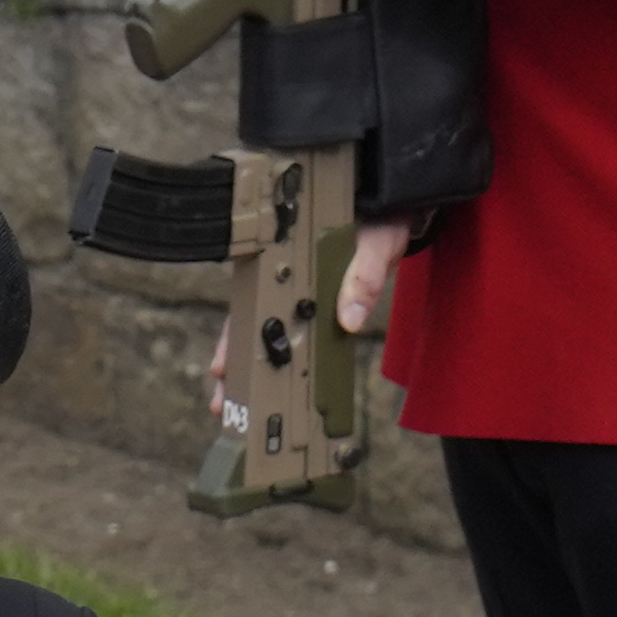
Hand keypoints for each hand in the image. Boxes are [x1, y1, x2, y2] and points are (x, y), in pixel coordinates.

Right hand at [208, 216, 420, 414]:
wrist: (394, 213)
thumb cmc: (380, 223)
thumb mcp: (376, 245)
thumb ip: (363, 277)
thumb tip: (348, 320)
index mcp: (290, 256)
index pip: (251, 299)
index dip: (234, 335)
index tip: (222, 365)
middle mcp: (284, 275)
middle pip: (247, 323)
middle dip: (233, 364)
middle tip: (223, 401)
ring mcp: (295, 290)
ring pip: (261, 331)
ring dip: (249, 367)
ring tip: (234, 403)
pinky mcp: (310, 303)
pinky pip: (289, 333)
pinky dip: (279, 359)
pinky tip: (273, 383)